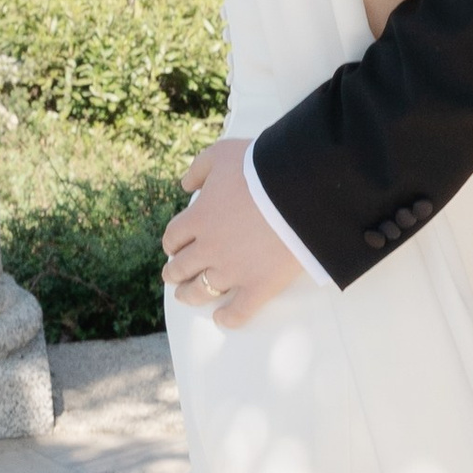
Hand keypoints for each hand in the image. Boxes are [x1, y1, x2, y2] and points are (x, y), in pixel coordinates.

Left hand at [161, 139, 305, 331]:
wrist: (300, 189)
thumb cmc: (261, 166)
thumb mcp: (222, 153)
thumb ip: (199, 168)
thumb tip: (184, 185)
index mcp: (198, 218)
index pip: (174, 237)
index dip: (172, 243)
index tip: (174, 247)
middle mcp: (209, 248)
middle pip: (181, 267)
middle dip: (174, 272)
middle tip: (173, 275)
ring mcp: (233, 271)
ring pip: (201, 291)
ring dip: (189, 295)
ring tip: (186, 296)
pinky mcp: (259, 286)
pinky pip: (239, 311)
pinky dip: (228, 318)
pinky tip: (222, 319)